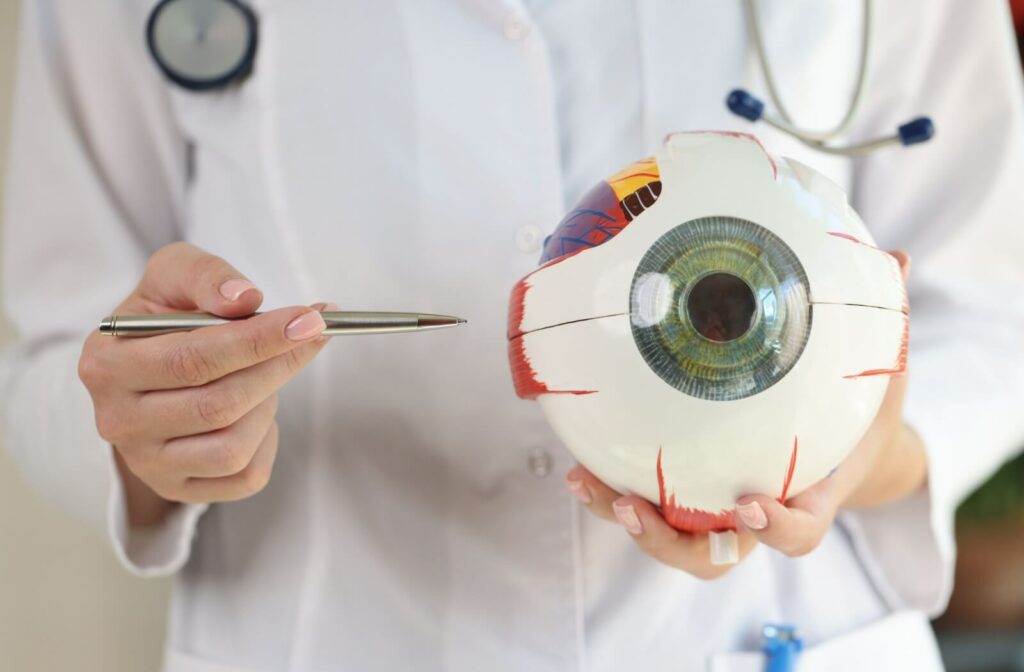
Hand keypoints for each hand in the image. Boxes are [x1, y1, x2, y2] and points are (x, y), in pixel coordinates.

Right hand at [78, 242, 331, 524]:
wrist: (149, 370)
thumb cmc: (166, 317)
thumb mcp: (172, 276)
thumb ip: (205, 275)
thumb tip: (244, 298)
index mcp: (105, 365)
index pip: (193, 359)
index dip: (258, 340)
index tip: (309, 320)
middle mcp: (118, 422)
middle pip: (219, 405)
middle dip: (277, 366)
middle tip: (312, 334)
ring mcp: (147, 463)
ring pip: (234, 447)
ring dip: (268, 404)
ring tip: (264, 373)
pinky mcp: (179, 489)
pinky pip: (245, 477)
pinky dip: (267, 440)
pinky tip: (257, 411)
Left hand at [564, 250, 926, 578]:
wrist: (838, 447)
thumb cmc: (857, 413)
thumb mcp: (878, 373)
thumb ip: (884, 330)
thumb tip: (898, 260)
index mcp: (810, 497)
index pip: (799, 532)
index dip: (776, 528)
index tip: (750, 503)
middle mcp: (756, 515)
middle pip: (712, 555)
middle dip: (669, 542)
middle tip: (635, 507)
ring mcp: (716, 513)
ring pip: (668, 540)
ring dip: (624, 519)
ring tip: (587, 481)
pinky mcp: (685, 497)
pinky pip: (646, 506)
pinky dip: (610, 493)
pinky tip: (578, 465)